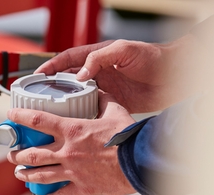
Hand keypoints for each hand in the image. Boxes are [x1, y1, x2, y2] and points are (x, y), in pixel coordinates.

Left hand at [7, 91, 136, 194]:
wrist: (140, 162)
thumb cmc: (129, 137)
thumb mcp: (115, 111)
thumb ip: (103, 101)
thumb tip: (98, 92)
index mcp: (72, 131)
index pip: (38, 121)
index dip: (20, 117)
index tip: (11, 115)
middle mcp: (67, 152)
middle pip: (32, 154)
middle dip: (17, 154)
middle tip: (11, 154)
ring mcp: (72, 172)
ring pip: (40, 175)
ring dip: (26, 174)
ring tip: (19, 173)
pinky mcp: (82, 188)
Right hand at [35, 36, 199, 112]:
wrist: (177, 77)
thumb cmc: (154, 57)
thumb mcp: (125, 51)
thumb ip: (100, 58)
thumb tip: (80, 74)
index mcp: (98, 57)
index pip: (68, 60)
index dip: (51, 67)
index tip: (36, 76)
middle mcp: (98, 73)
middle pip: (68, 80)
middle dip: (51, 88)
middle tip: (36, 98)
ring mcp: (105, 89)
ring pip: (77, 97)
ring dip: (64, 105)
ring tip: (49, 115)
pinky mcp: (113, 104)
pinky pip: (92, 110)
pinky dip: (81, 116)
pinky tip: (73, 125)